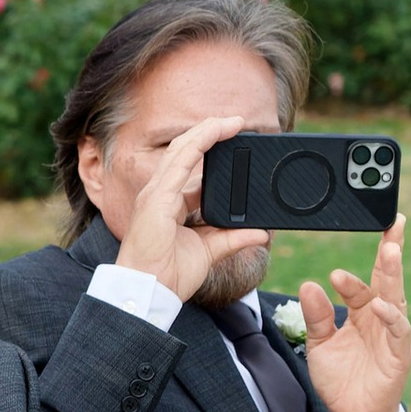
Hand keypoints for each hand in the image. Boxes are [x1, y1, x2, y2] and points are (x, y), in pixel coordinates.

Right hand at [114, 116, 268, 304]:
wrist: (149, 290)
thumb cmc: (169, 274)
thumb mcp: (210, 251)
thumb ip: (233, 238)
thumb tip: (261, 232)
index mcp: (169, 204)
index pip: (188, 168)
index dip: (209, 151)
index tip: (234, 141)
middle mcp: (160, 194)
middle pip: (183, 151)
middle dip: (209, 133)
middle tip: (236, 123)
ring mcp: (156, 193)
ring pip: (182, 149)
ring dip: (207, 131)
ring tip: (231, 121)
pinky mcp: (158, 197)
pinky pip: (181, 161)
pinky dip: (199, 142)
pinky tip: (215, 131)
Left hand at [298, 214, 410, 411]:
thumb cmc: (340, 379)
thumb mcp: (319, 345)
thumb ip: (316, 317)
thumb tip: (309, 285)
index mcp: (362, 314)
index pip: (363, 284)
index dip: (351, 276)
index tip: (334, 273)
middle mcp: (380, 319)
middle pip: (388, 279)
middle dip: (391, 251)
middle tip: (393, 224)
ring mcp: (392, 335)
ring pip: (396, 297)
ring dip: (394, 273)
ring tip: (390, 250)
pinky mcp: (399, 355)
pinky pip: (398, 330)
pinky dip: (390, 316)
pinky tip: (380, 304)